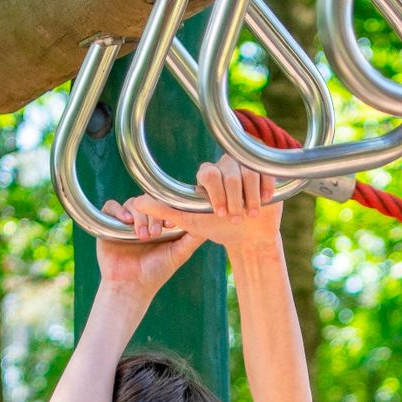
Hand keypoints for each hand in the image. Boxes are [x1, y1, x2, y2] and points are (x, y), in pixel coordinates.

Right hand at [94, 199, 203, 300]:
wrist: (131, 286)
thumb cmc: (156, 272)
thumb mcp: (179, 254)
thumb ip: (193, 238)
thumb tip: (211, 222)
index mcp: (159, 222)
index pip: (164, 202)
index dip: (168, 207)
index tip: (170, 224)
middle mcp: (143, 219)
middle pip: (148, 200)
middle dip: (153, 214)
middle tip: (156, 234)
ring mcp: (126, 221)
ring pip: (132, 203)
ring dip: (139, 217)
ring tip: (143, 236)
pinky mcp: (109, 224)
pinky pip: (111, 207)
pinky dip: (118, 211)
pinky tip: (126, 222)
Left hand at [144, 157, 284, 266]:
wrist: (247, 236)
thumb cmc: (218, 228)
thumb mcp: (190, 222)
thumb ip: (165, 211)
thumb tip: (136, 203)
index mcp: (207, 174)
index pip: (208, 173)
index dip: (215, 194)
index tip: (218, 215)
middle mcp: (226, 166)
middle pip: (229, 173)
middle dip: (232, 199)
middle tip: (233, 217)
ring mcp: (246, 167)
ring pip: (248, 173)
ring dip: (249, 198)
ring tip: (249, 214)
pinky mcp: (264, 171)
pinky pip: (265, 173)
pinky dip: (264, 191)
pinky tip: (263, 203)